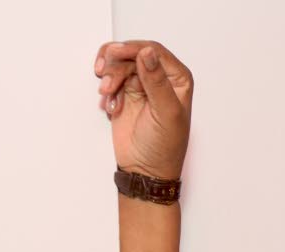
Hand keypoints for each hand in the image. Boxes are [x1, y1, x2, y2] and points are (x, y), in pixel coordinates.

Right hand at [92, 40, 192, 179]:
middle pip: (132, 55)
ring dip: (109, 79)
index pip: (154, 51)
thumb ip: (157, 81)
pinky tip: (110, 108)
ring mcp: (142, 85)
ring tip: (107, 97)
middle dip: (116, 67)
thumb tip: (147, 52)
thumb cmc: (164, 147)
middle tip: (106, 85)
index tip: (115, 54)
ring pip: (118, 65)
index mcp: (178, 79)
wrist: (144, 170)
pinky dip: (106, 91)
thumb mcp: (166, 113)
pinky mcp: (125, 94)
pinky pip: (110, 79)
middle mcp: (161, 78)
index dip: (133, 49)